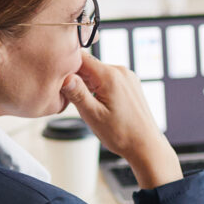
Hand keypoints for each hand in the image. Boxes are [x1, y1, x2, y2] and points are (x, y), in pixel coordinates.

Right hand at [61, 52, 181, 187]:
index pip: (80, 57)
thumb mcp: (93, 115)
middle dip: (76, 78)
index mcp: (110, 76)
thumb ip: (77, 93)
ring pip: (97, 72)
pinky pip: (108, 78)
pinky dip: (98, 87)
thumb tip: (64, 76)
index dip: (66, 66)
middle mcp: (121, 71)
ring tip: (86, 104)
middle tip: (69, 97)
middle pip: (88, 65)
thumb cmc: (122, 134)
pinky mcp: (130, 84)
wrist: (146, 145)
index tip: (57, 79)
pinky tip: (98, 104)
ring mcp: (127, 77)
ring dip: (87, 84)